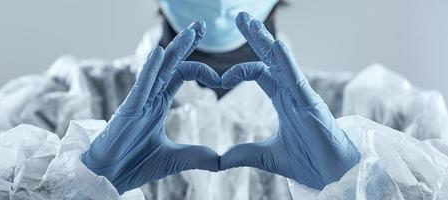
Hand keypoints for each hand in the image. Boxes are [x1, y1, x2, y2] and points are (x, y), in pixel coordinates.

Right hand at [81, 21, 220, 193]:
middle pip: (171, 63)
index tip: (222, 79)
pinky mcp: (128, 110)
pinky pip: (140, 86)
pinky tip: (159, 53)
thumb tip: (223, 161)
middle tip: (202, 26)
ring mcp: (139, 101)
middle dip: (186, 44)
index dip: (202, 71)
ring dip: (174, 50)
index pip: (182, 74)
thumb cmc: (135, 164)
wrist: (109, 178)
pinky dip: (150, 69)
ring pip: (158, 69)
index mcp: (160, 103)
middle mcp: (150, 97)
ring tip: (191, 33)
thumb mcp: (175, 158)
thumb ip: (198, 156)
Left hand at [219, 12, 360, 189]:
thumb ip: (243, 153)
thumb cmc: (307, 161)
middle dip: (255, 37)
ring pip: (281, 62)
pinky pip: (297, 79)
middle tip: (240, 17)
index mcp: (282, 99)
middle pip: (270, 59)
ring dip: (265, 42)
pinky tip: (277, 47)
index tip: (219, 80)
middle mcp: (291, 92)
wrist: (331, 175)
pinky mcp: (311, 104)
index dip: (238, 70)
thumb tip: (219, 160)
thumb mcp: (266, 156)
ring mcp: (301, 96)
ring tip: (250, 23)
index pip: (259, 73)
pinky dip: (287, 62)